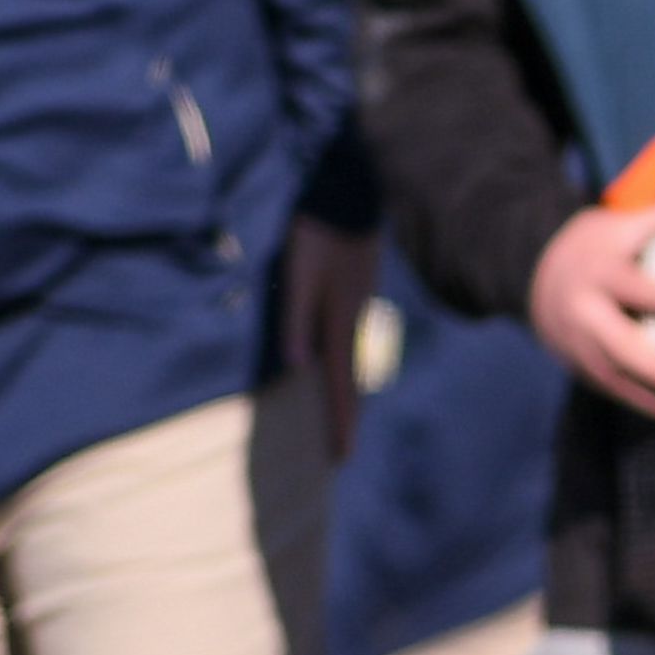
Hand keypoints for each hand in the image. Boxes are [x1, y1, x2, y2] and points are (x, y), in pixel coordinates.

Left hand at [281, 216, 373, 461]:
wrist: (349, 199)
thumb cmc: (317, 237)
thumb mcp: (298, 277)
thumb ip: (296, 320)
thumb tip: (295, 365)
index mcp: (339, 323)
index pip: (340, 384)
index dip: (339, 421)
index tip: (342, 456)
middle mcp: (354, 323)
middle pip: (352, 382)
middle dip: (347, 418)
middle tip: (344, 451)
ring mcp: (360, 310)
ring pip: (354, 364)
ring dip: (349, 396)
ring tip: (345, 420)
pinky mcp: (358, 297)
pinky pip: (353, 344)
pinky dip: (349, 369)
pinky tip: (346, 370)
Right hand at [526, 199, 654, 420]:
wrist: (533, 275)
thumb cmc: (593, 245)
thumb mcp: (620, 222)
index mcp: (599, 270)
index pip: (629, 284)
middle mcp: (585, 311)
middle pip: (618, 343)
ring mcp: (582, 345)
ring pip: (618, 376)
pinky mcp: (585, 368)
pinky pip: (620, 393)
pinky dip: (653, 408)